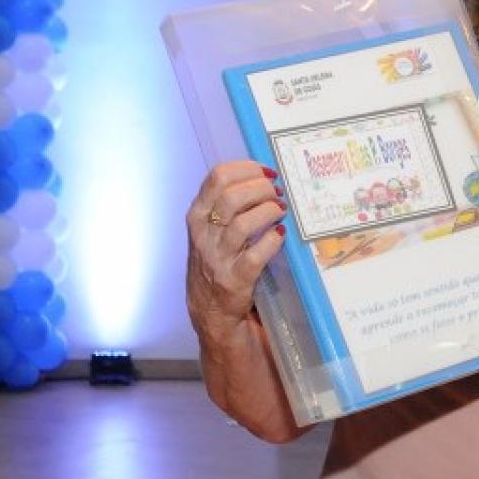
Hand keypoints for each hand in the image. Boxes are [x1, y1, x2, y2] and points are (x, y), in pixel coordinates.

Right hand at [185, 161, 284, 338]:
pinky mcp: (235, 278)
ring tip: (280, 211)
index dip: (248, 169)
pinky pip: (257, 254)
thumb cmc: (216, 260)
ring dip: (269, 211)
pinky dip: (273, 241)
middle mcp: (203, 233)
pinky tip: (280, 235)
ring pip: (244, 223)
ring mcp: (218, 257)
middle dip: (262, 188)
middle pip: (232, 195)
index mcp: (197, 214)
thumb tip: (263, 176)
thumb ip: (227, 204)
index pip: (218, 177)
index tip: (268, 172)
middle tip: (278, 193)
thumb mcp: (210, 229)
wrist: (210, 309)